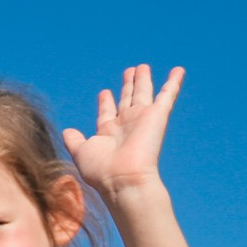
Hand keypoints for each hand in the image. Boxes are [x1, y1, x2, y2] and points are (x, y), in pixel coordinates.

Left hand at [63, 65, 182, 199]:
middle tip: (129, 71)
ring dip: (143, 80)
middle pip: (127, 99)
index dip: (106, 102)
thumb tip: (67, 131)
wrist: (123, 179)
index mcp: (108, 132)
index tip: (105, 92)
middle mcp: (125, 124)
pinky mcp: (157, 116)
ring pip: (144, 93)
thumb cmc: (101, 170)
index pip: (107, 112)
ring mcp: (142, 119)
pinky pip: (168, 95)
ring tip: (143, 67)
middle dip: (127, 86)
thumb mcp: (81, 152)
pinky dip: (174, 82)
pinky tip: (179, 70)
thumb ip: (74, 140)